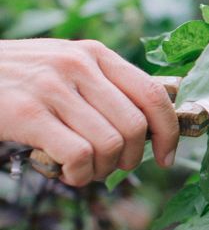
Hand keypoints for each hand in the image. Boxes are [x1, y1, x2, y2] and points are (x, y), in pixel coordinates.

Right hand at [0, 39, 178, 186]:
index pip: (153, 94)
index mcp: (96, 54)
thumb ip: (106, 89)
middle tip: (108, 168)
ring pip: (110, 145)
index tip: (168, 157)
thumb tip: (155, 127)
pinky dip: (79, 175)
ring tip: (83, 170)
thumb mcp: (67, 70)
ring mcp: (52, 87)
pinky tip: (66, 173)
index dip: (169, 132)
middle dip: (129, 160)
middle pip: (134, 128)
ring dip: (101, 171)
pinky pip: (79, 155)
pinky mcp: (28, 112)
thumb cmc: (19, 82)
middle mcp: (78, 65)